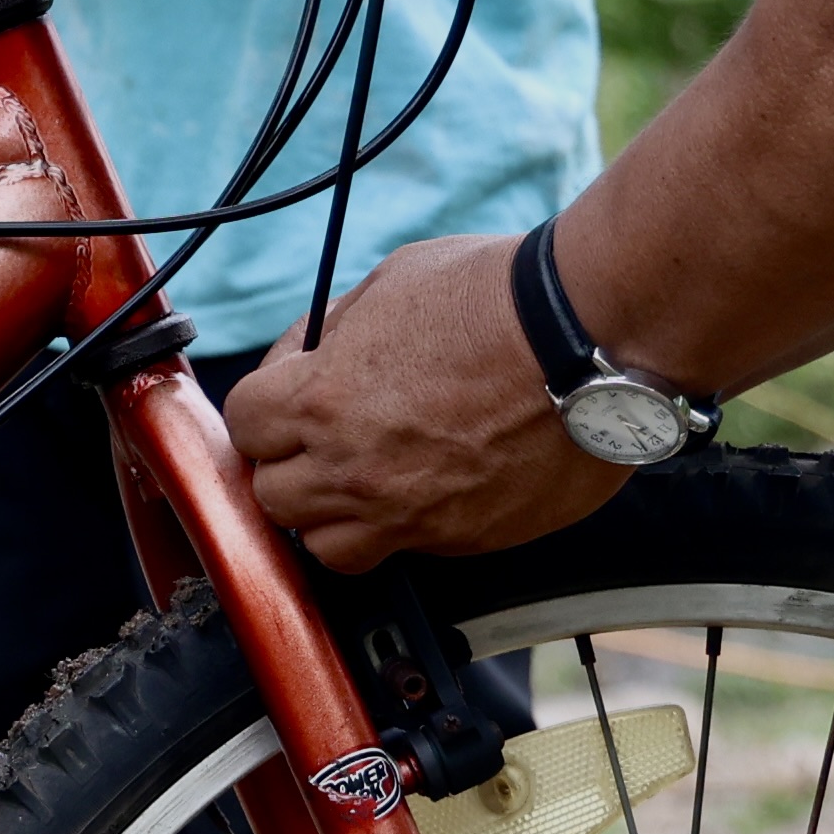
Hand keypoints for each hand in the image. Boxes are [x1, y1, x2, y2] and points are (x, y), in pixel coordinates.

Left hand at [221, 234, 633, 571]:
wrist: (590, 339)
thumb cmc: (498, 297)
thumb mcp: (391, 283)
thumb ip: (338, 331)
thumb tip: (318, 352)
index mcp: (323, 400)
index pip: (243, 425)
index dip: (265, 402)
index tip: (292, 389)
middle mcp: (356, 470)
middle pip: (274, 498)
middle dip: (291, 462)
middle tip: (325, 434)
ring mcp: (410, 515)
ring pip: (328, 548)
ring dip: (335, 513)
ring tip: (368, 474)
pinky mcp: (464, 539)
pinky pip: (406, 550)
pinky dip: (404, 525)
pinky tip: (430, 481)